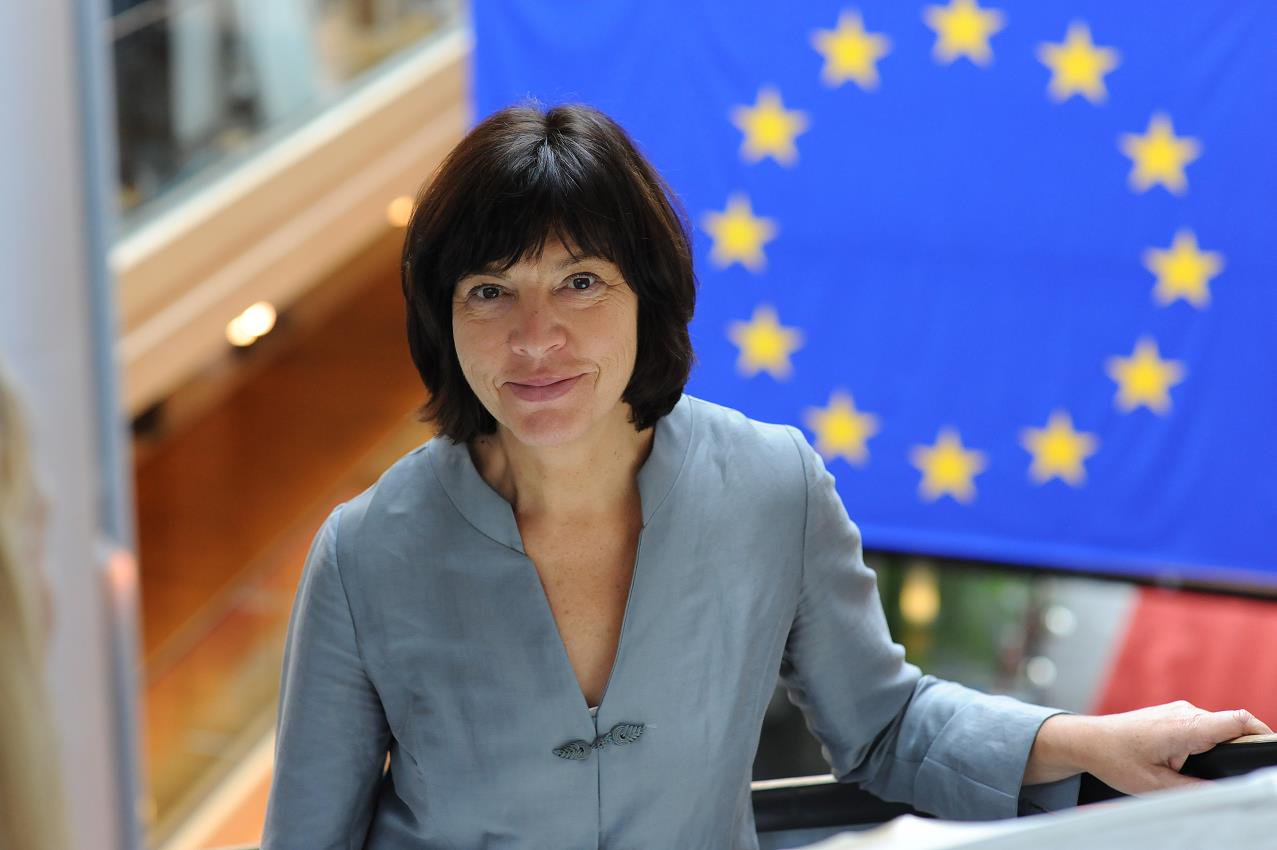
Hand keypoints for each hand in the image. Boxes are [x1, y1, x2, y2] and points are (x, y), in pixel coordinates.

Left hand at [1024, 700, 1272, 792]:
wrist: (1086, 740)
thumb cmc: (1116, 760)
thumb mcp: (1156, 786)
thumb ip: (1195, 789)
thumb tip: (1225, 793)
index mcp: (1185, 727)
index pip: (1238, 721)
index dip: (1263, 734)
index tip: (1273, 753)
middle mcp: (1185, 713)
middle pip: (1233, 726)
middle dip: (1244, 750)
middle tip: (1242, 777)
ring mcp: (1179, 711)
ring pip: (1217, 728)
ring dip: (1222, 748)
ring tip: (1214, 774)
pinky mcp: (1173, 715)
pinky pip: (1203, 727)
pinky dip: (1208, 744)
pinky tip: (1197, 763)